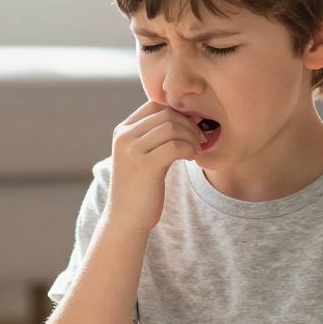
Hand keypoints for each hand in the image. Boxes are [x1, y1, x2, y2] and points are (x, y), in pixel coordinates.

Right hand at [104, 101, 201, 232]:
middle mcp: (124, 136)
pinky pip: (176, 146)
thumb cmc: (140, 188)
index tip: (191, 125)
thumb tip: (187, 116)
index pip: (155, 104)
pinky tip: (191, 157)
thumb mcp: (142, 155)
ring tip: (194, 149)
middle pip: (166, 113)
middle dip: (188, 123)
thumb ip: (155, 136)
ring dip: (191, 136)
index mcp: (123, 131)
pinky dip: (189, 149)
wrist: (125, 219)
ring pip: (172, 127)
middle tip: (199, 138)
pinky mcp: (145, 166)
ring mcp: (133, 150)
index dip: (178, 111)